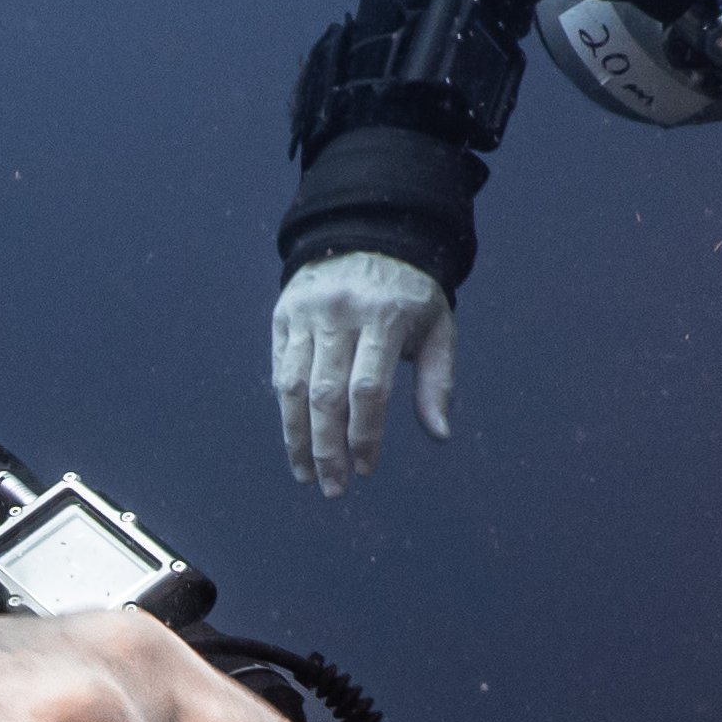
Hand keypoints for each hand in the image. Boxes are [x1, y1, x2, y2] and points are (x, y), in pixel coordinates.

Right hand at [272, 251, 455, 495]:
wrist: (367, 233)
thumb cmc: (409, 295)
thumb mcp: (438, 327)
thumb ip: (439, 381)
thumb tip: (440, 435)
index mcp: (386, 315)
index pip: (370, 388)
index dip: (365, 435)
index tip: (367, 469)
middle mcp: (342, 313)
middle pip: (327, 394)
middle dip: (328, 448)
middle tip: (334, 488)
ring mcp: (308, 313)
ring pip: (295, 386)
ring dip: (297, 438)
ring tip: (306, 475)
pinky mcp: (285, 315)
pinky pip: (281, 370)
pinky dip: (286, 410)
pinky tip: (296, 439)